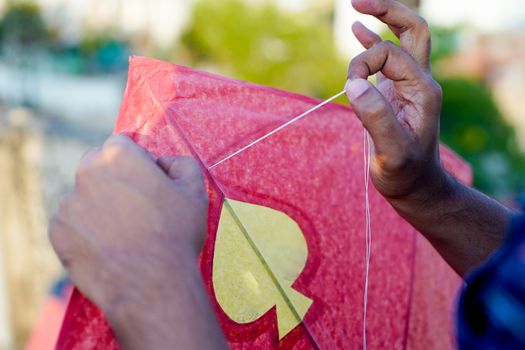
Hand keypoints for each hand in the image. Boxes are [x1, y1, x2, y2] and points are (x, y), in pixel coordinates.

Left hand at [49, 135, 225, 348]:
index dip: (137, 162)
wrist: (151, 285)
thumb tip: (164, 162)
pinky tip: (108, 247)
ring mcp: (68, 204)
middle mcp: (86, 173)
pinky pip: (72, 224)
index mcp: (118, 155)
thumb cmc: (175, 234)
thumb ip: (181, 163)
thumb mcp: (195, 191)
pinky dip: (85, 231)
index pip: (121, 144)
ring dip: (98, 205)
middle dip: (112, 179)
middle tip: (135, 207)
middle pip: (96, 166)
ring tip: (123, 232)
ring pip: (83, 196)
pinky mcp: (57, 232)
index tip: (147, 183)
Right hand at [346, 0, 445, 202]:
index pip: (389, 54)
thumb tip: (354, 83)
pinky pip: (389, 58)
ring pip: (403, 40)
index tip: (349, 86)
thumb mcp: (392, 150)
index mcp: (422, 89)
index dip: (364, 63)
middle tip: (358, 2)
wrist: (415, 186)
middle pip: (413, 30)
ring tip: (357, 11)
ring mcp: (408, 86)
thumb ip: (375, 116)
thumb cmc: (405, 173)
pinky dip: (373, 42)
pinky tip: (358, 32)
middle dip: (388, 11)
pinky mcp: (396, 93)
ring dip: (382, 23)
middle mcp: (419, 81)